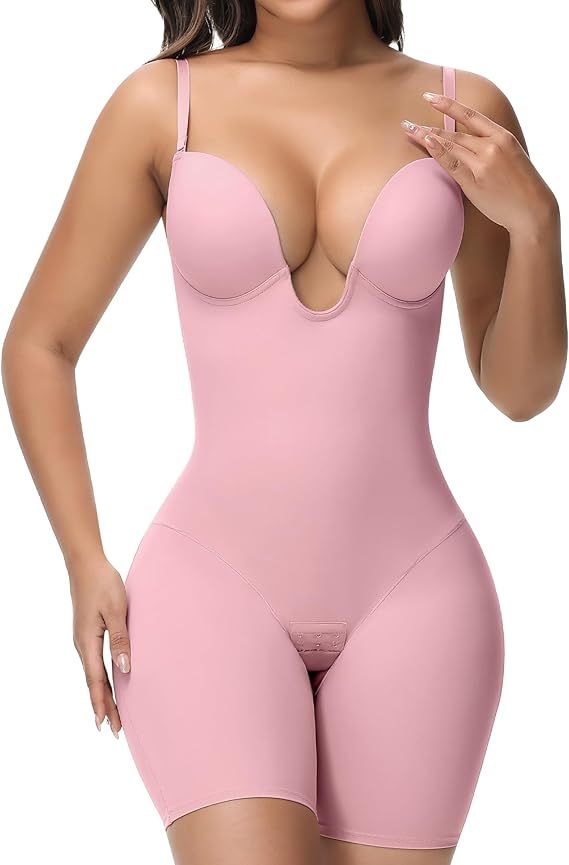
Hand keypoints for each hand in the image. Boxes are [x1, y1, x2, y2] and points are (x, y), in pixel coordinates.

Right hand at [70, 557, 130, 736]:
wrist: (86, 563)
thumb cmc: (103, 583)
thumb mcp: (116, 610)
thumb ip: (121, 640)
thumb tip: (125, 669)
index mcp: (87, 642)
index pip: (96, 681)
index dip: (102, 703)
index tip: (106, 725)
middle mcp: (82, 644)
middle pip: (93, 682)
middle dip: (103, 706)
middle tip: (113, 730)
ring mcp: (83, 639)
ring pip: (93, 674)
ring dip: (102, 694)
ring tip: (110, 714)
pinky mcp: (88, 632)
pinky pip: (94, 662)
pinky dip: (100, 678)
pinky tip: (107, 683)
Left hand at [401, 91, 557, 235]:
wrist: (533, 208)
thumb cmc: (520, 184)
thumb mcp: (510, 155)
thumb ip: (489, 145)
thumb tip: (466, 142)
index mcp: (502, 136)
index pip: (470, 115)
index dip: (448, 105)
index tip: (430, 98)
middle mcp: (491, 146)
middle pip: (454, 132)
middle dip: (429, 125)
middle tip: (407, 122)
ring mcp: (482, 164)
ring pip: (450, 146)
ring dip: (427, 138)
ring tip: (409, 132)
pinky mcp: (474, 182)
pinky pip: (451, 165)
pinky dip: (438, 154)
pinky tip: (426, 144)